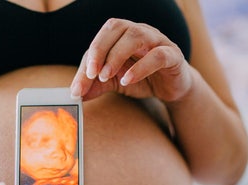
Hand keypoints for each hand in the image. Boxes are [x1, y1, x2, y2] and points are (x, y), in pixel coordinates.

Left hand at [71, 18, 192, 101]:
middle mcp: (140, 32)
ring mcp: (158, 41)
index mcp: (123, 34)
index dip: (92, 53)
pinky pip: (157, 55)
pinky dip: (140, 67)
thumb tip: (75, 94)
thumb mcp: (113, 82)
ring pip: (136, 36)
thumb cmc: (141, 79)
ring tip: (106, 76)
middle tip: (92, 74)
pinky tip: (128, 80)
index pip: (103, 36)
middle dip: (100, 49)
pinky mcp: (173, 56)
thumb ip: (95, 85)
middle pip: (117, 27)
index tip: (85, 76)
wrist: (171, 89)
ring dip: (117, 56)